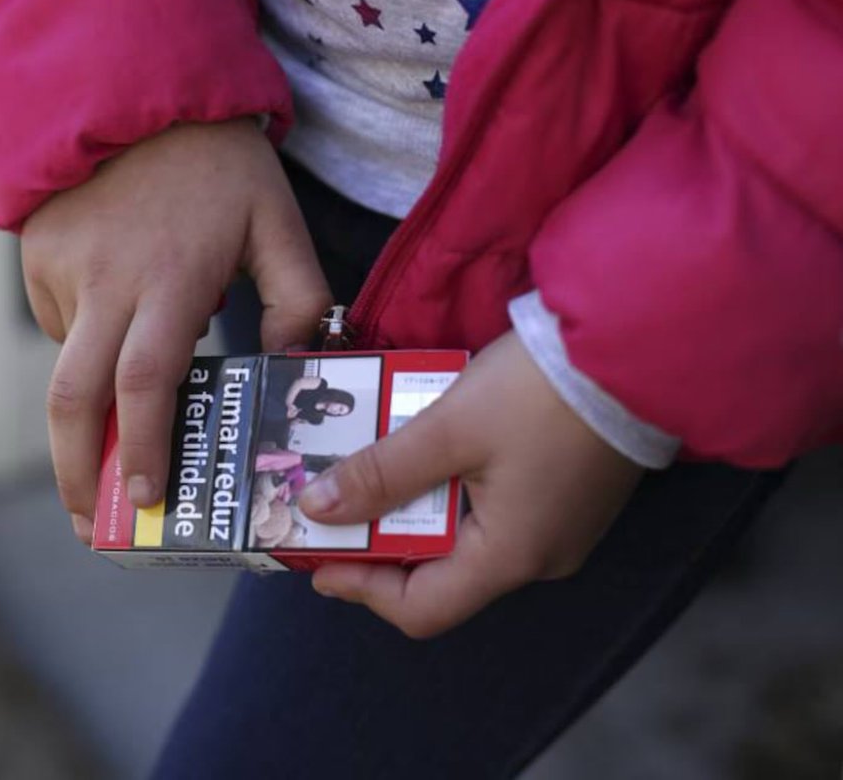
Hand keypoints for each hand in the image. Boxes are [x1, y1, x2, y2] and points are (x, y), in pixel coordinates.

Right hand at [22, 119, 329, 540]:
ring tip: (116, 431)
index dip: (143, 446)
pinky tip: (116, 321)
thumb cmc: (216, 160)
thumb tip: (293, 367)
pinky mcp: (35, 255)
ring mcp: (62, 269)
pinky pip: (57, 323)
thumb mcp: (275, 220)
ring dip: (87, 409)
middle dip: (77, 471)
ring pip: (65, 365)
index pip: (146, 381)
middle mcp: (106, 282)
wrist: (132, 81)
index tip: (148, 499)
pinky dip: (83, 344)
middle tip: (91, 521)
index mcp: (170, 278)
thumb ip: (298, 297)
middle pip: (73, 399)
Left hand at [299, 331, 643, 637]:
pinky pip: (494, 506)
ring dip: (412, 506)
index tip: (316, 559)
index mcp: (511, 556)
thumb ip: (381, 472)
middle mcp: (540, 556)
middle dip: (380, 541)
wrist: (635, 342)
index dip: (361, 589)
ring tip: (368, 470)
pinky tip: (423, 450)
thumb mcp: (447, 428)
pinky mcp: (569, 491)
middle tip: (333, 506)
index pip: (422, 609)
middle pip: (441, 572)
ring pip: (465, 534)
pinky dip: (449, 486)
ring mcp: (560, 525)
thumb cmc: (541, 392)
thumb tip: (318, 509)